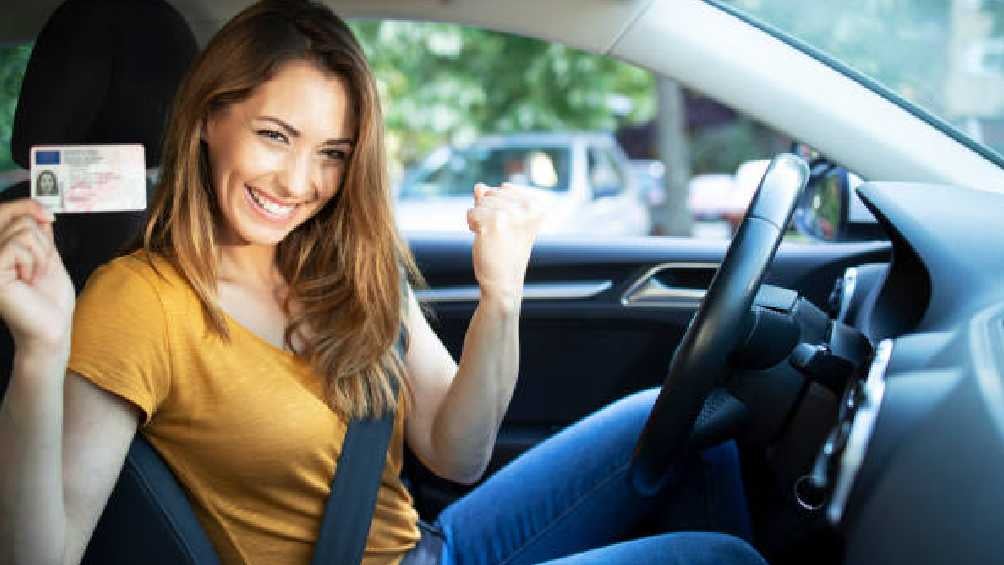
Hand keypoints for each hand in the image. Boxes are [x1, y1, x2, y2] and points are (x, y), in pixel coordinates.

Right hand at [0, 199, 73, 352]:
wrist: (51, 327)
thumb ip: (39, 233)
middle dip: (42, 241)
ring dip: (40, 254)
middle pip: (18, 218)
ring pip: (22, 230)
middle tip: (41, 265)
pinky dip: (33, 261)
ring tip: (33, 275)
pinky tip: (27, 280)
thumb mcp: (47, 256)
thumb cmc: (49, 298)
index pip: (5, 212)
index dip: (28, 206)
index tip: (48, 216)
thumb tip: (39, 210)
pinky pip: (17, 245)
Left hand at [466, 183, 545, 303]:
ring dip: (479, 219)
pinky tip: (483, 238)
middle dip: (487, 212)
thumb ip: (493, 201)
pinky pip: (471, 213)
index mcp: (537, 205)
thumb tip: (479, 186)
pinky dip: (472, 225)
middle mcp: (528, 207)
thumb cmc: (505, 252)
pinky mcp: (494, 222)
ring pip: (480, 202)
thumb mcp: (505, 221)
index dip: (497, 207)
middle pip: (491, 193)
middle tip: (498, 234)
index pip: (504, 188)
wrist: (504, 281)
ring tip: (492, 237)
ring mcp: (511, 214)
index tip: (506, 226)